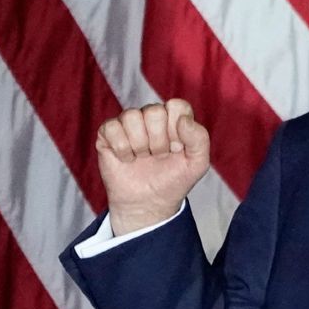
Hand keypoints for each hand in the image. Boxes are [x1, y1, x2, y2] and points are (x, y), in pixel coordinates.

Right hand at [95, 99, 210, 234]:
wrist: (148, 203)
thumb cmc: (174, 180)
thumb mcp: (197, 163)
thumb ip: (199, 138)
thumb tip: (183, 120)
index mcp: (174, 118)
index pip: (177, 105)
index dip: (177, 129)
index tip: (177, 149)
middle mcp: (151, 116)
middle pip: (154, 111)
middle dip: (159, 140)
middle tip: (159, 155)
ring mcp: (129, 123)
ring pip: (131, 116)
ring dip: (140, 144)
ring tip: (143, 157)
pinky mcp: (108, 133)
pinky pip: (111, 127)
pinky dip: (121, 148)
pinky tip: (127, 159)